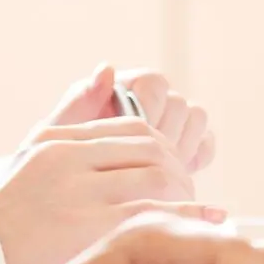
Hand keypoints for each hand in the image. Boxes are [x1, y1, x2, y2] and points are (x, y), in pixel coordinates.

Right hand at [0, 119, 221, 263]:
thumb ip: (71, 115)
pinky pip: (152, 212)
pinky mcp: (86, 227)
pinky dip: (188, 216)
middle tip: (193, 198)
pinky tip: (206, 223)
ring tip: (196, 215)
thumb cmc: (1, 221)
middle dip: (183, 173)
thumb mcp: (29, 159)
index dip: (167, 152)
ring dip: (188, 196)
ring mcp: (75, 193)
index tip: (179, 176)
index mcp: (57, 144)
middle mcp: (66, 161)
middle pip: (153, 150)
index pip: (135, 129)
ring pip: (158, 177)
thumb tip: (111, 69)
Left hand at [41, 64, 216, 172]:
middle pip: (179, 103)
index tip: (135, 134)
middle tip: (145, 162)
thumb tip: (107, 68)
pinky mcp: (189, 146)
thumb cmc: (60, 163)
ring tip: (157, 171)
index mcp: (122, 87)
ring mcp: (173, 123)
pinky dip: (195, 157)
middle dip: (165, 134)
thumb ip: (80, 101)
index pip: (155, 82)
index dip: (150, 108)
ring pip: (197, 120)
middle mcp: (151, 100)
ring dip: (181, 145)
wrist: (74, 195)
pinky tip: (173, 177)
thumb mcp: (57, 134)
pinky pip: (206, 144)